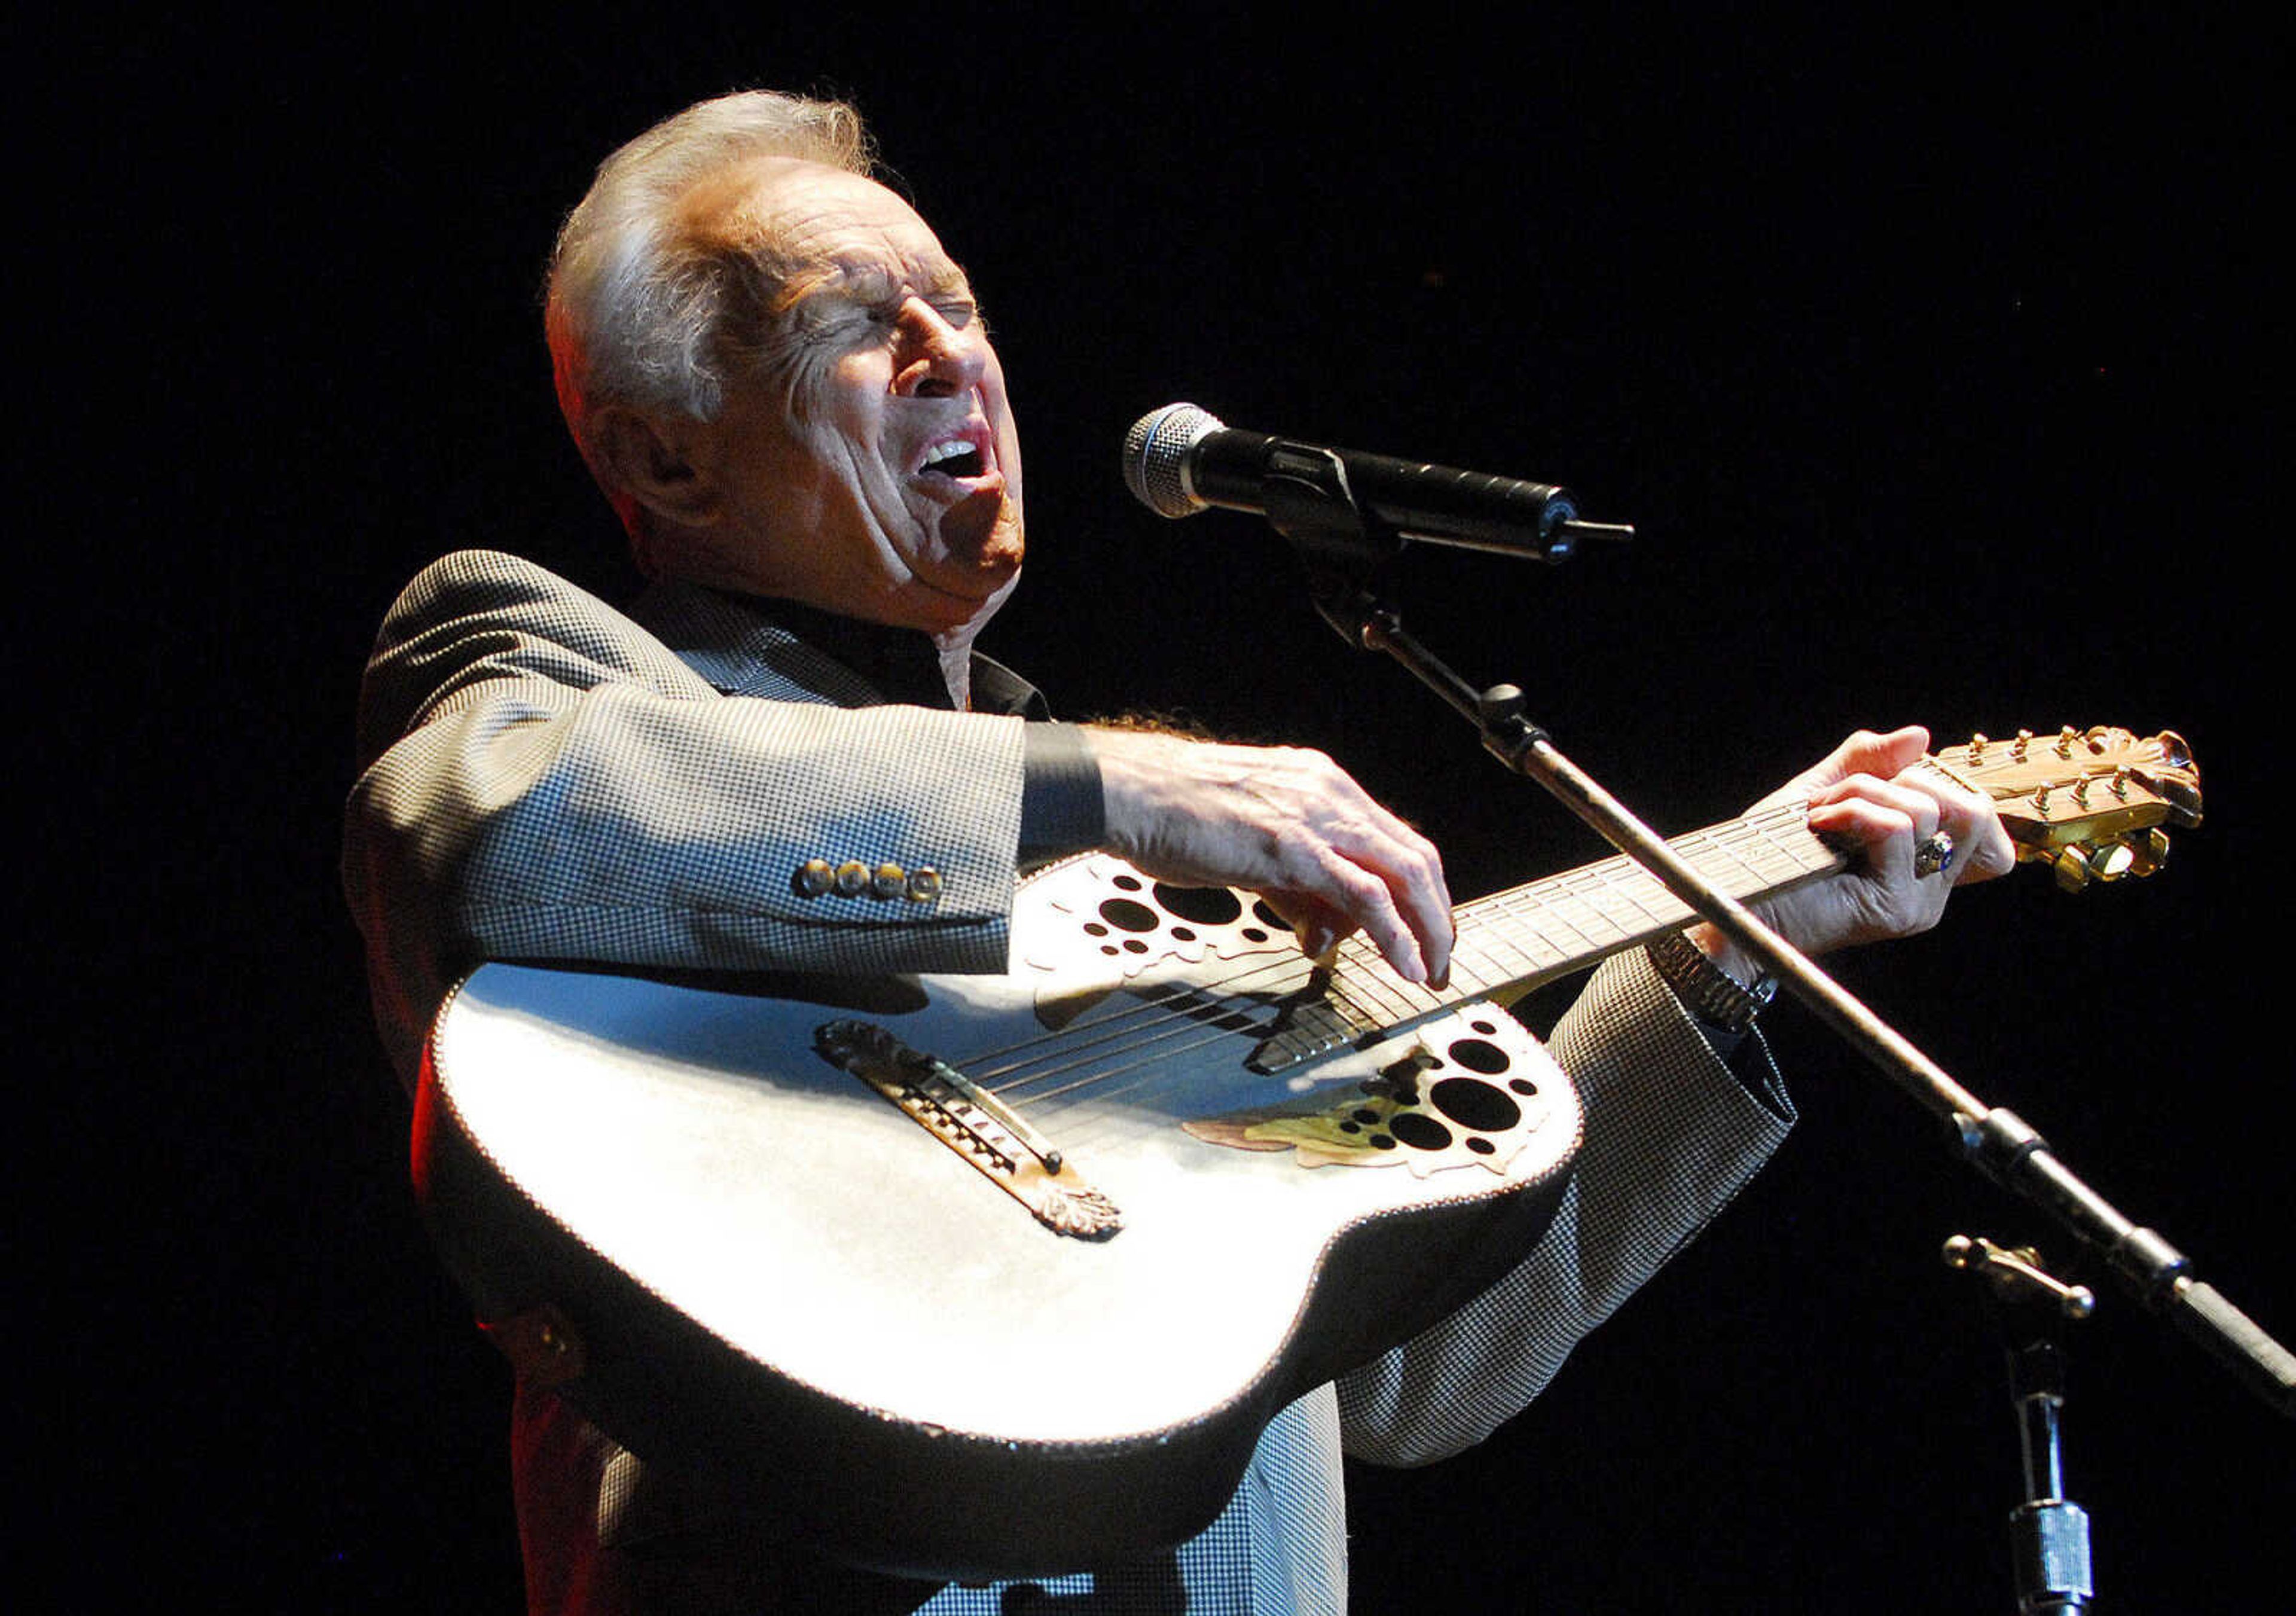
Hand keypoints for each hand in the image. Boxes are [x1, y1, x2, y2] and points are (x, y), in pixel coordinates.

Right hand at [1086, 727, 1453, 984]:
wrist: (1129, 790)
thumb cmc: (1175, 811)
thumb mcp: (1251, 849)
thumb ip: (1295, 889)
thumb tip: (1322, 932)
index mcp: (1321, 785)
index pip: (1395, 839)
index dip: (1421, 891)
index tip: (1426, 930)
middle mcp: (1329, 793)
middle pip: (1415, 856)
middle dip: (1438, 915)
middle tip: (1441, 959)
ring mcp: (1315, 817)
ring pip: (1404, 873)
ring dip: (1428, 928)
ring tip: (1430, 969)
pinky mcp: (1294, 848)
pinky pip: (1364, 895)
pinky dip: (1394, 934)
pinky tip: (1404, 962)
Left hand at [1692, 726, 2015, 981]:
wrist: (1734, 899)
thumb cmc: (1773, 852)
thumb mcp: (1827, 790)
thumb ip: (1871, 761)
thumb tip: (1920, 736)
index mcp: (1925, 866)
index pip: (1984, 825)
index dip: (1951, 789)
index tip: (1893, 784)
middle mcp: (1932, 890)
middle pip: (1972, 812)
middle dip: (1906, 780)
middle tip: (1846, 794)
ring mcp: (1917, 902)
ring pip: (1927, 812)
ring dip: (1862, 793)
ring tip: (1820, 814)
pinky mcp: (1894, 907)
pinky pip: (1896, 829)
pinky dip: (1852, 810)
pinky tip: (1819, 825)